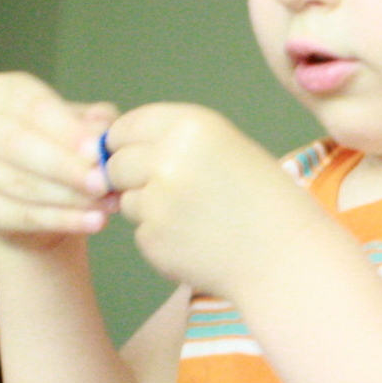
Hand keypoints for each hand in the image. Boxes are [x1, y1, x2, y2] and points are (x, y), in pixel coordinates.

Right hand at [0, 73, 116, 248]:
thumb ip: (96, 123)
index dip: (66, 130)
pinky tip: (93, 222)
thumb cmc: (63, 149)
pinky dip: (61, 221)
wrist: (41, 198)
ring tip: (107, 205)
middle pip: (18, 145)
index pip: (34, 108)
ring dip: (69, 198)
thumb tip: (100, 131)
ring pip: (20, 184)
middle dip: (64, 166)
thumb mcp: (83, 128)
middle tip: (102, 183)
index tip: (97, 151)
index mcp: (2, 92)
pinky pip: (20, 215)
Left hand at [101, 103, 335, 299]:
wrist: (286, 257)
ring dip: (147, 207)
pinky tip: (196, 239)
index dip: (130, 144)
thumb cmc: (259, 199)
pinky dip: (160, 236)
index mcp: (191, 125)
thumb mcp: (221, 146)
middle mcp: (169, 159)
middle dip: (132, 176)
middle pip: (115, 162)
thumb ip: (164, 142)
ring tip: (195, 215)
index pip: (125, 125)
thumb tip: (95, 152)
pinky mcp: (153, 239)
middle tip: (177, 191)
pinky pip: (139, 231)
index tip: (150, 157)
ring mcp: (158, 202)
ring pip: (125, 198)